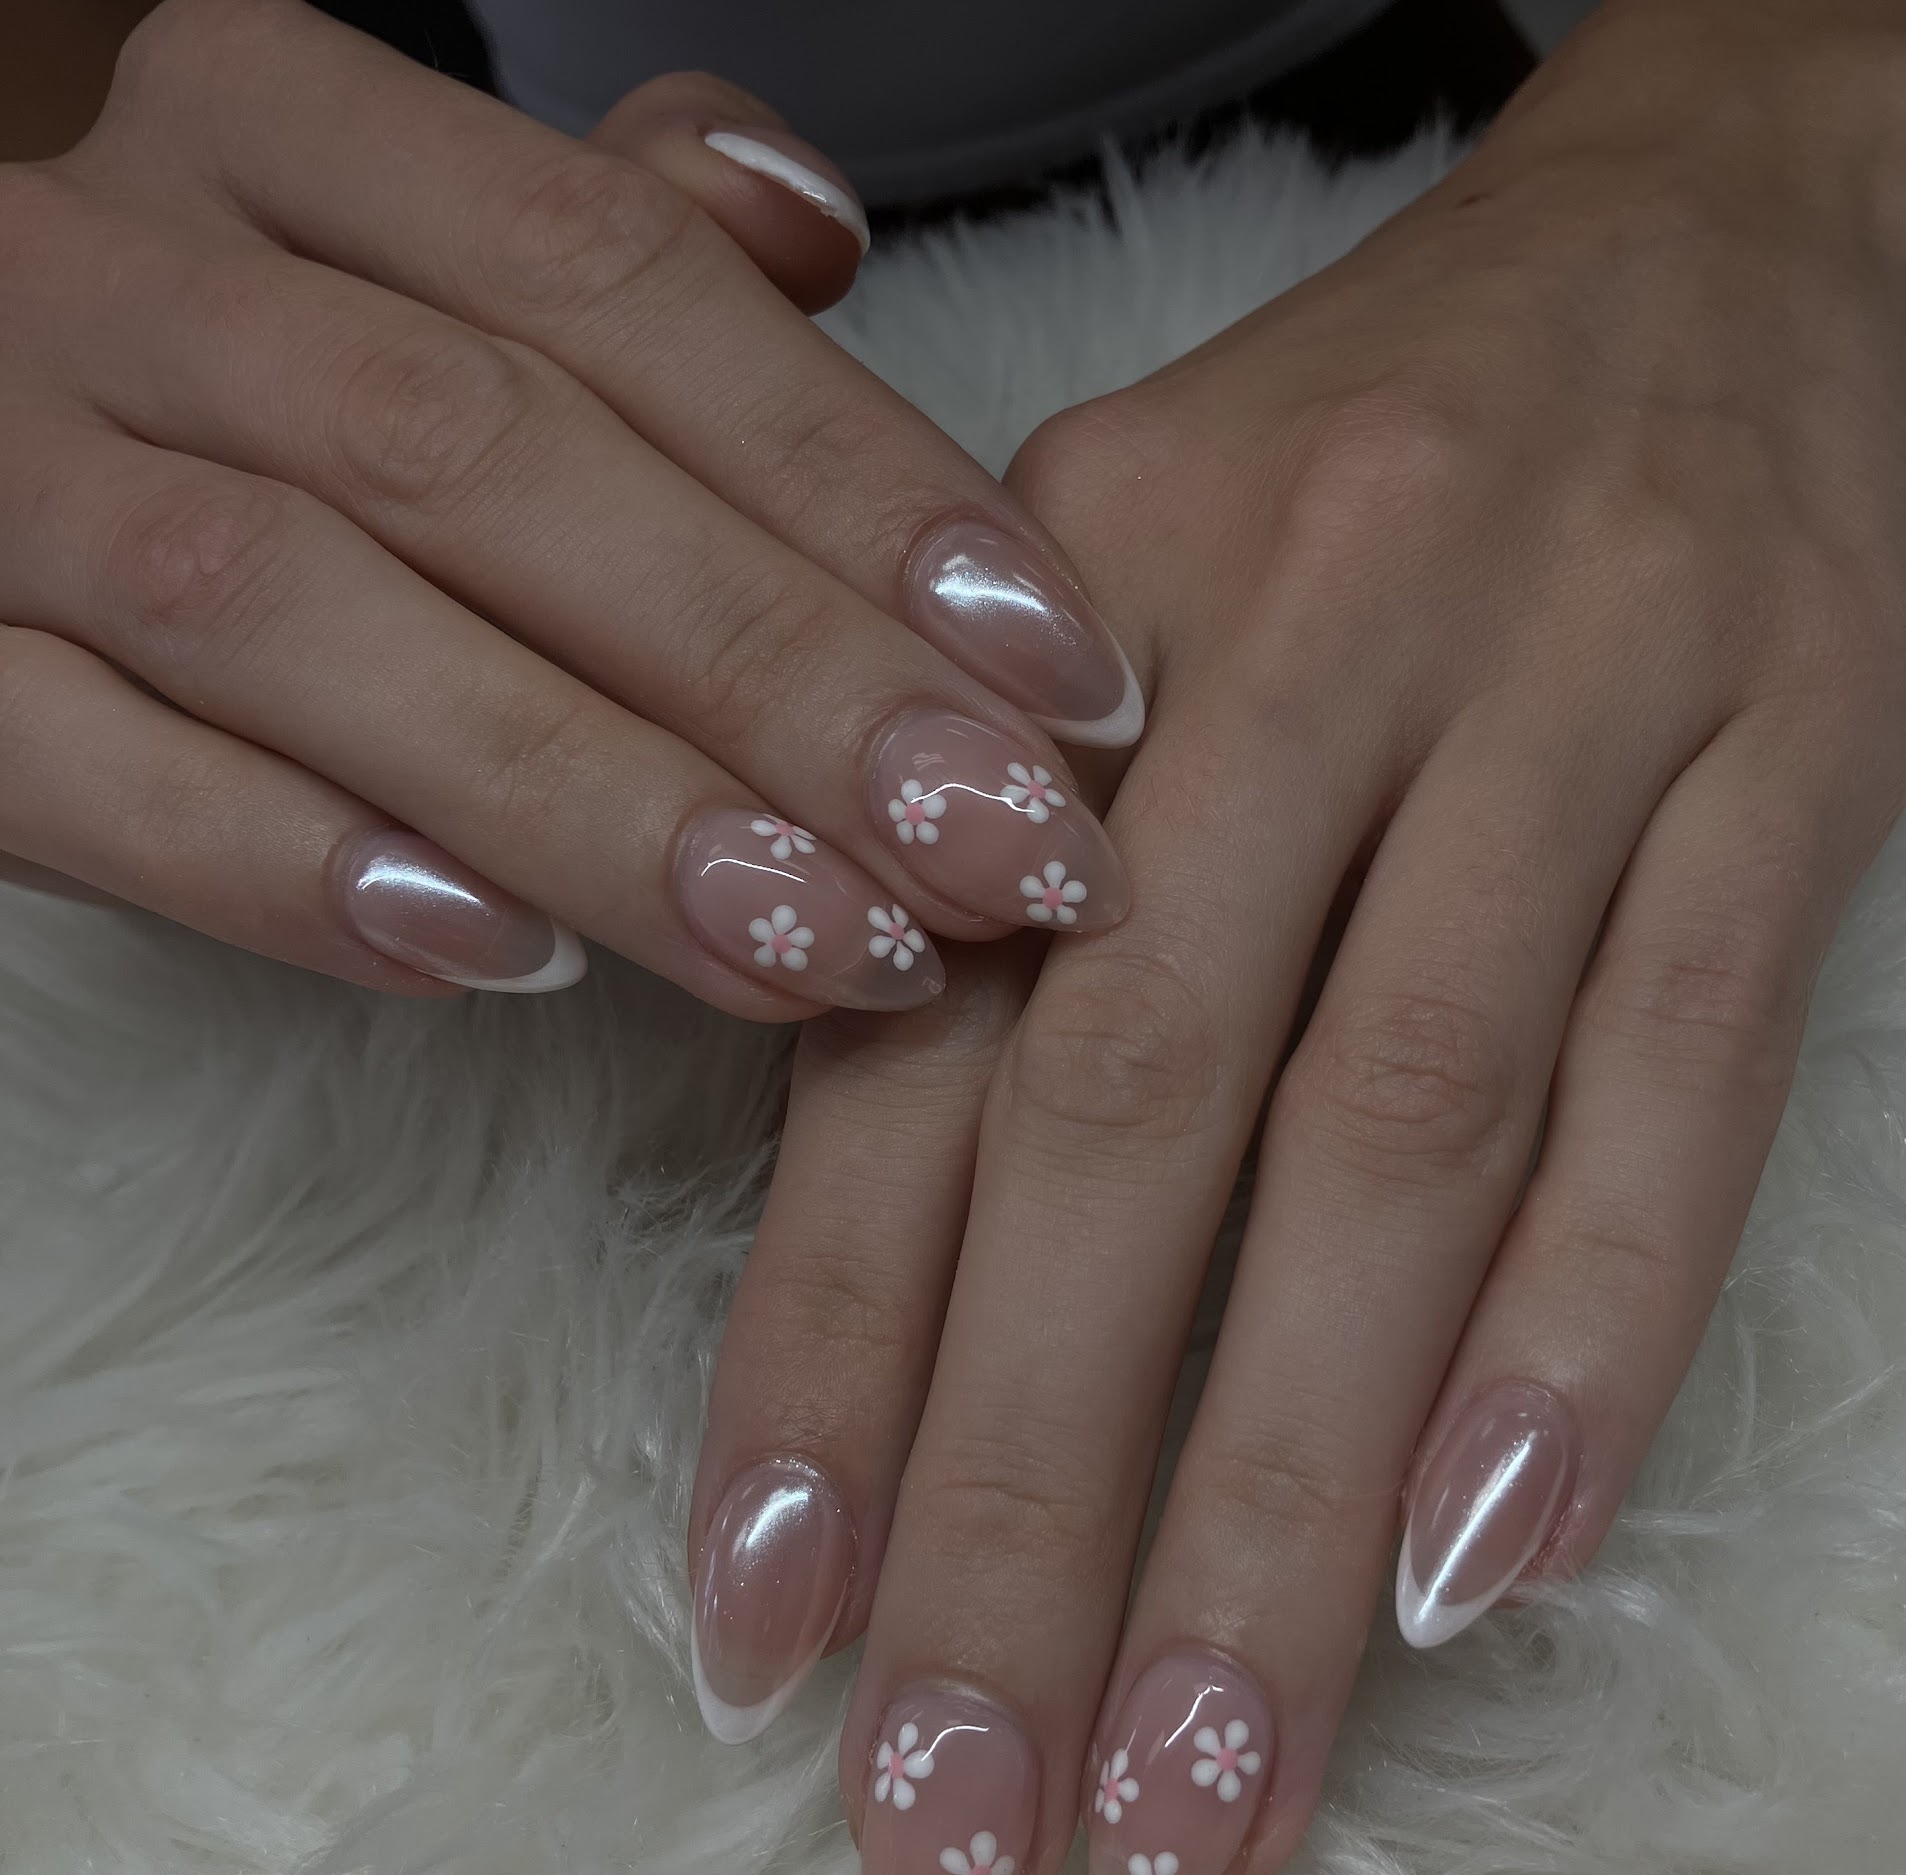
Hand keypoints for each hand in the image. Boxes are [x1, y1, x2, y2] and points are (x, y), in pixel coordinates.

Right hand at [0, 0, 1136, 1011]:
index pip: (619, 285)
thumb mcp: (429, 265)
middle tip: (993, 857)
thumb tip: (813, 218)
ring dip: (590, 797)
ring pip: (300, 616)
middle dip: (775, 678)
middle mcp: (124, 266)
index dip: (858, 488)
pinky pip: (81, 770)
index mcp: (285, 132)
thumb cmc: (268, 379)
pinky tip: (505, 962)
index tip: (1060, 683)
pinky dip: (291, 868)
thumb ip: (616, 241)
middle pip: (487, 458)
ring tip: (820, 944)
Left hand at [685, 0, 1905, 1874]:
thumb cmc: (1344, 479)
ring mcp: (1558, 694)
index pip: (908, 1041)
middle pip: (1131, 1133)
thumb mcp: (1104, 632)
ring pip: (1395, 1143)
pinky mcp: (1786, 745)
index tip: (775, 1641)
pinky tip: (1484, 1560)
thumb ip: (993, 927)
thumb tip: (898, 1311)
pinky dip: (1584, 1325)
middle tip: (967, 1822)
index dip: (824, 1358)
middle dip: (1031, 1508)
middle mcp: (1291, 656)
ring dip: (1286, 1493)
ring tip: (1202, 1782)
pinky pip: (1679, 1068)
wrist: (1682, 233)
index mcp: (1061, 630)